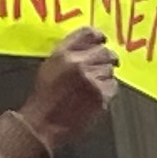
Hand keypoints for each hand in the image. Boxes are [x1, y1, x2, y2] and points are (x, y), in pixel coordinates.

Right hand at [13, 28, 118, 151]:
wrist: (44, 123)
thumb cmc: (44, 98)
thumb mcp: (50, 67)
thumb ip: (68, 55)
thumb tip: (88, 48)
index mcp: (62, 54)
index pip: (88, 34)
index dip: (98, 37)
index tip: (102, 40)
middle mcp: (78, 63)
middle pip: (105, 52)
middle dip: (107, 58)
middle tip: (105, 63)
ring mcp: (91, 79)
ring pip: (110, 69)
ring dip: (105, 76)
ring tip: (91, 86)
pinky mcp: (101, 95)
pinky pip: (113, 86)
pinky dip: (107, 90)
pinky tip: (94, 96)